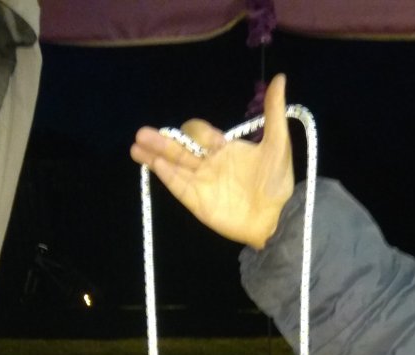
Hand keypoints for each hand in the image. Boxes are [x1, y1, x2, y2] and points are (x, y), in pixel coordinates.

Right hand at [130, 74, 293, 249]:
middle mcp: (209, 165)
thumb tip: (279, 78)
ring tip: (135, 147)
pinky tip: (152, 164)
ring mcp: (202, 184)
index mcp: (224, 149)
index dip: (193, 130)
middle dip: (161, 140)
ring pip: (174, 166)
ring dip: (155, 156)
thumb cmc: (277, 182)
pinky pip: (178, 186)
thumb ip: (274, 112)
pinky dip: (165, 175)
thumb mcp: (278, 143)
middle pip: (180, 149)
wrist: (277, 217)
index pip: (200, 134)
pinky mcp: (198, 203)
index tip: (191, 132)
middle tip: (141, 133)